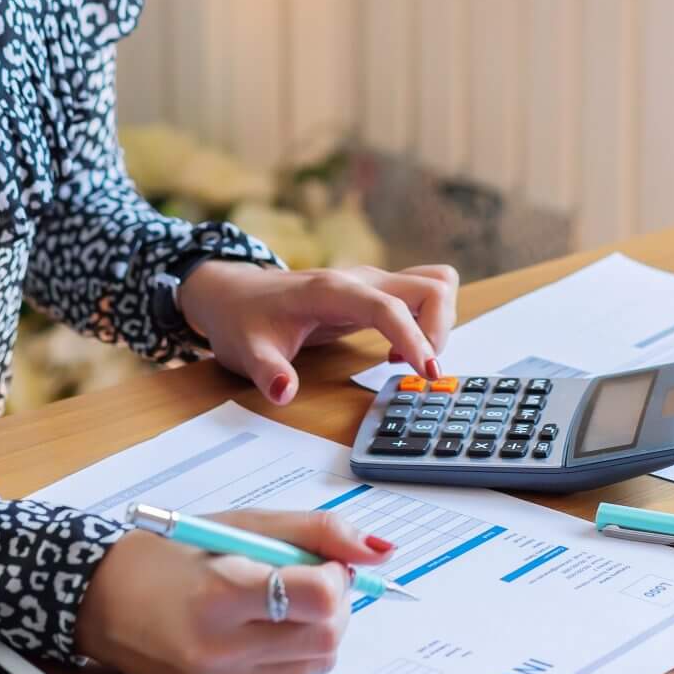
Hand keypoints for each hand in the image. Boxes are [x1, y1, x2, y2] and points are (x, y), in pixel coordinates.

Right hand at [74, 509, 396, 673]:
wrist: (103, 601)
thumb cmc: (171, 555)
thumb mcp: (242, 524)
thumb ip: (317, 531)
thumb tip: (381, 550)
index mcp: (221, 594)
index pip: (319, 598)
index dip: (337, 576)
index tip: (324, 562)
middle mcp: (221, 649)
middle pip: (328, 637)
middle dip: (337, 604)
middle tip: (310, 579)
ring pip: (318, 663)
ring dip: (319, 629)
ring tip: (282, 602)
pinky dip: (294, 652)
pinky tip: (262, 629)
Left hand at [178, 261, 459, 404]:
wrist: (234, 294)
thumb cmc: (243, 319)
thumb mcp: (246, 350)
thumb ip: (267, 371)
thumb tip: (284, 393)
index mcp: (332, 291)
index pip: (388, 307)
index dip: (413, 337)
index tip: (427, 373)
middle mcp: (360, 280)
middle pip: (432, 285)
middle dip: (439, 329)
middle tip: (419, 371)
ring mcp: (371, 283)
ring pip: (435, 284)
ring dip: (439, 323)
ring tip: (407, 360)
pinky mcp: (375, 293)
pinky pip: (422, 295)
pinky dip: (427, 322)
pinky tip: (396, 352)